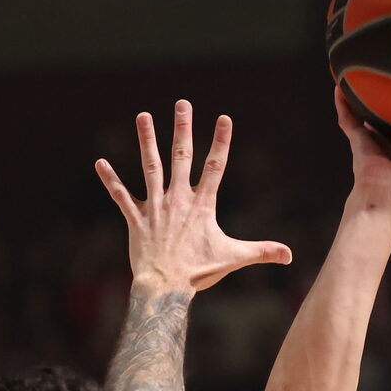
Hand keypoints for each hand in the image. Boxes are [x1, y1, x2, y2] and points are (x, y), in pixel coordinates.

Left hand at [96, 99, 291, 292]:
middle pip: (181, 157)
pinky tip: (100, 162)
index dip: (221, 142)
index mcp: (202, 205)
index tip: (224, 119)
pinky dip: (110, 180)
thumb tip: (290, 255)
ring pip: (150, 167)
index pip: (215, 167)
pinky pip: (120, 196)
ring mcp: (155, 207)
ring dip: (146, 140)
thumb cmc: (199, 272)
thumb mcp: (234, 258)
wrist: (165, 286)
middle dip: (182, 129)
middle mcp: (178, 199)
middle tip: (182, 104)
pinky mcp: (135, 219)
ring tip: (143, 116)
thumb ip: (261, 252)